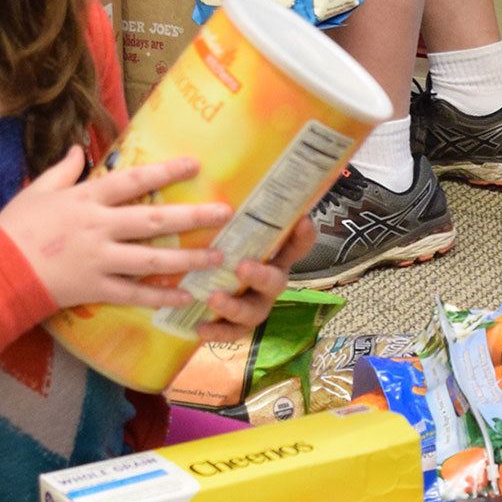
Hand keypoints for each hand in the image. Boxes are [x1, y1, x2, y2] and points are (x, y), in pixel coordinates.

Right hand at [0, 146, 232, 310]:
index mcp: (86, 198)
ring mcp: (99, 259)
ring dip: (188, 257)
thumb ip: (63, 170)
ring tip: (218, 256)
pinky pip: (135, 294)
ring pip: (152, 258)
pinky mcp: (95, 289)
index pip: (134, 180)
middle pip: (154, 219)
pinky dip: (160, 296)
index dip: (166, 171)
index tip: (195, 165)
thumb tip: (81, 149)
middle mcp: (99, 227)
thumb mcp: (37, 191)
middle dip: (192, 216)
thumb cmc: (14, 228)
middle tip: (224, 212)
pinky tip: (186, 296)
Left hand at [197, 215, 315, 341]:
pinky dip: (217, 332)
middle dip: (262, 275)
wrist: (198, 290)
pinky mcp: (234, 326)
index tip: (302, 223)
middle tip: (243, 267)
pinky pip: (231, 333)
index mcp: (272, 256)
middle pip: (277, 281)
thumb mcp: (225, 229)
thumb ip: (226, 211)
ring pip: (254, 312)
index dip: (304, 236)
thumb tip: (207, 167)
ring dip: (235, 306)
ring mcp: (253, 305)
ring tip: (213, 298)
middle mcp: (268, 281)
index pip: (297, 245)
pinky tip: (200, 328)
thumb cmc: (218, 247)